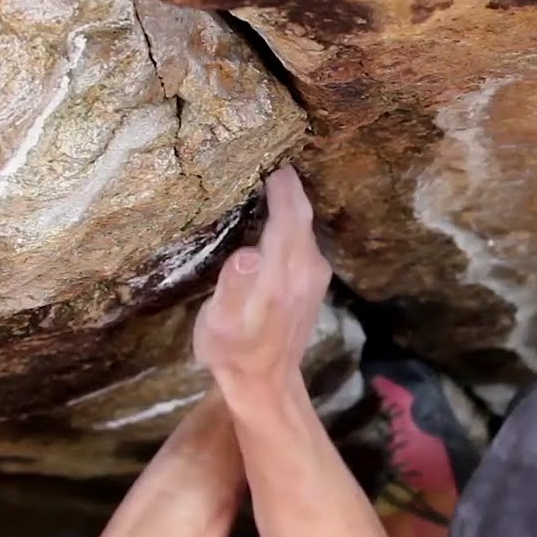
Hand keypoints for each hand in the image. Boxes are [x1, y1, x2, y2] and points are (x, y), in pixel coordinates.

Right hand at [192, 164, 331, 395]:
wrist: (266, 384)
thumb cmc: (233, 351)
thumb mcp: (221, 324)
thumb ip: (235, 286)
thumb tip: (248, 252)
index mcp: (284, 273)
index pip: (288, 214)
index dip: (280, 183)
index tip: (265, 152)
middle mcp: (307, 269)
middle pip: (301, 213)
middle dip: (286, 183)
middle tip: (266, 154)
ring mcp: (315, 276)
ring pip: (305, 225)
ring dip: (290, 200)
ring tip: (267, 177)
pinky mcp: (313, 282)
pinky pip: (304, 238)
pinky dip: (291, 220)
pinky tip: (274, 215)